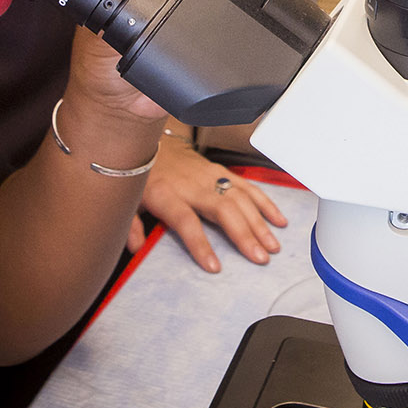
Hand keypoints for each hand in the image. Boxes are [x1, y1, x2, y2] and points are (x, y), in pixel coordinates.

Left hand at [130, 139, 288, 272]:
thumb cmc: (144, 174)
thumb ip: (131, 226)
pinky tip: (278, 220)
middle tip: (260, 257)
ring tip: (273, 245)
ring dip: (260, 222)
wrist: (155, 140)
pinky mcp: (222, 172)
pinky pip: (248, 187)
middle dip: (244, 234)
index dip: (200, 244)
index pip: (186, 221)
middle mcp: (193, 185)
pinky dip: (265, 203)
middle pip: (223, 210)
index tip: (215, 266)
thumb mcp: (130, 199)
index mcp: (167, 194)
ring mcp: (211, 176)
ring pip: (240, 199)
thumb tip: (134, 248)